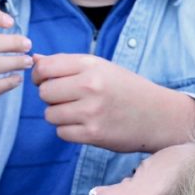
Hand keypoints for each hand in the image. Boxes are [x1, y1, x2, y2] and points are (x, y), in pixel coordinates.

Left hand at [32, 53, 194, 151]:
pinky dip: (68, 130)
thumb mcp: (101, 67)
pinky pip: (61, 132)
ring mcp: (91, 111)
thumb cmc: (127, 89)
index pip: (44, 68)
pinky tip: (85, 124)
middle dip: (51, 96)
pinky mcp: (93, 134)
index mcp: (91, 65)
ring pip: (50, 114)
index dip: (39, 75)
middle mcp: (90, 86)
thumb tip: (34, 59)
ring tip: (78, 112)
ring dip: (59, 115)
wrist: (159, 115)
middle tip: (68, 98)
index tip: (46, 80)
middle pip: (44, 92)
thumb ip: (67, 64)